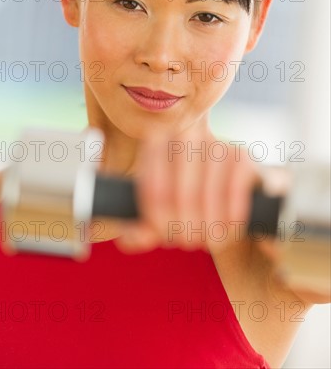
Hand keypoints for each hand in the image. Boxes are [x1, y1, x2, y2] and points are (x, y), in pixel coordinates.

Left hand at [114, 127, 259, 254]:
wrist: (225, 197)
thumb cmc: (182, 206)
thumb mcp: (155, 218)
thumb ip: (137, 231)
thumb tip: (140, 236)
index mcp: (156, 143)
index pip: (152, 189)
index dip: (158, 221)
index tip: (165, 237)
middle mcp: (186, 136)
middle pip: (181, 193)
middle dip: (184, 226)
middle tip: (188, 242)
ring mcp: (216, 143)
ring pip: (209, 192)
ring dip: (209, 226)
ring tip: (209, 241)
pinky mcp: (243, 156)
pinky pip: (235, 190)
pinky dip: (231, 217)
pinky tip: (228, 231)